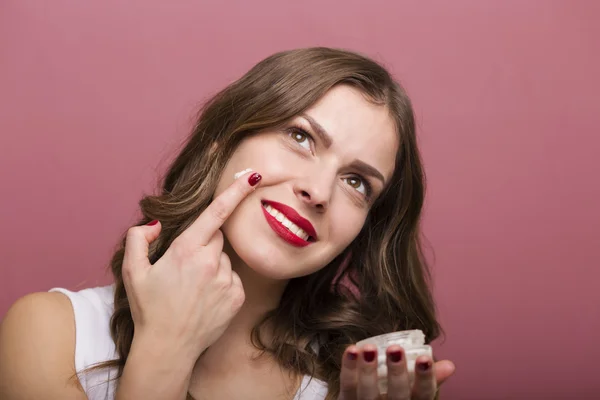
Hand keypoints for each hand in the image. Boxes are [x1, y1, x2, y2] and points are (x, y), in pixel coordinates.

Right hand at [121, 170, 261, 362]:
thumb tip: (155, 224)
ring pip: (225, 259)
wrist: (168, 348)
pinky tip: (205, 299)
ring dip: (213, 266)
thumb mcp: (132, 271)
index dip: (236, 191)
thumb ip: (138, 238)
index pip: (216, 213)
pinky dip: (222, 283)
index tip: (253, 176)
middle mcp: (210, 262)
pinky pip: (233, 278)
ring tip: (193, 289)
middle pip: (217, 237)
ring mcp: (226, 280)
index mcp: (186, 250)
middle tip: (185, 267)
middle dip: (204, 244)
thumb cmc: (149, 309)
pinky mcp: (237, 296)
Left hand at [339, 344, 455, 399]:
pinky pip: (347, 386)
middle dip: (396, 373)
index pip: (423, 395)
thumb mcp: (414, 393)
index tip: (425, 358)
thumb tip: (449, 365)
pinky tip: (352, 349)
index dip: (425, 378)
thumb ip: (429, 378)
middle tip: (396, 349)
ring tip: (369, 348)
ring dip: (368, 370)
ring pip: (368, 393)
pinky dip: (348, 368)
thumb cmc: (395, 398)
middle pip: (397, 396)